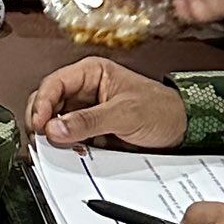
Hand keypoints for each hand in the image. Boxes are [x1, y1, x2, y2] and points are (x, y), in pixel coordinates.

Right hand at [25, 56, 188, 149]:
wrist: (184, 129)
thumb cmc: (163, 110)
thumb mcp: (125, 114)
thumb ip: (89, 121)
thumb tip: (55, 128)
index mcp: (91, 72)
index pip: (53, 84)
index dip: (42, 104)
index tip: (39, 124)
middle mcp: (85, 89)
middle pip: (49, 103)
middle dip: (44, 121)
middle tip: (44, 139)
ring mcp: (86, 109)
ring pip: (56, 121)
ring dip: (55, 136)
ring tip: (64, 147)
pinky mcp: (90, 128)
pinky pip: (69, 136)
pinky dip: (67, 146)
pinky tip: (75, 151)